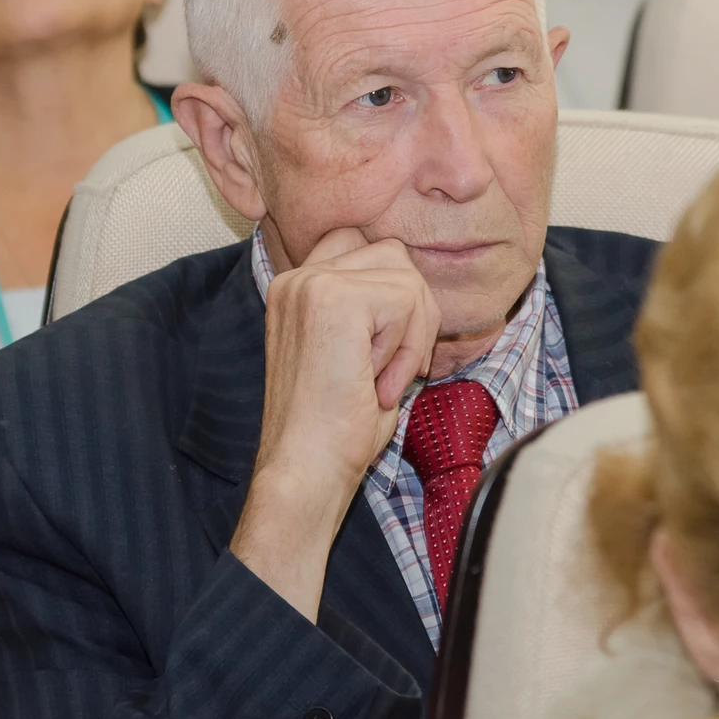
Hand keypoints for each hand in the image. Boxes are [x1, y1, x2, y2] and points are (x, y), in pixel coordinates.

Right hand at [231, 228, 439, 619]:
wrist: (306, 471)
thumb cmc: (335, 429)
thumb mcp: (358, 352)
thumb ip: (377, 309)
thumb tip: (421, 285)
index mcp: (297, 287)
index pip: (366, 246)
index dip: (395, 297)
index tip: (379, 358)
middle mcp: (297, 277)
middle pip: (394, 256)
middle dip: (413, 315)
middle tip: (389, 372)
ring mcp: (312, 283)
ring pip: (407, 278)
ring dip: (412, 336)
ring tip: (380, 381)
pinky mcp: (333, 299)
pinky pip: (406, 301)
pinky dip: (408, 349)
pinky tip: (378, 385)